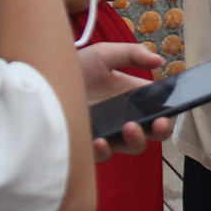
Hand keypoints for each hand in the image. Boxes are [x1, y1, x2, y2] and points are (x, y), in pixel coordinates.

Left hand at [79, 42, 171, 161]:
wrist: (41, 79)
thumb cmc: (75, 68)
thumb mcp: (103, 54)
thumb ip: (132, 54)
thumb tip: (160, 61)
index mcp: (132, 97)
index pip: (158, 110)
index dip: (168, 113)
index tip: (169, 112)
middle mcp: (123, 118)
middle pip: (151, 132)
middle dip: (160, 131)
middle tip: (158, 123)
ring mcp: (107, 133)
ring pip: (131, 147)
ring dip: (135, 140)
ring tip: (129, 127)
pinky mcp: (88, 146)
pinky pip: (101, 155)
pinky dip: (104, 150)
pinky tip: (99, 141)